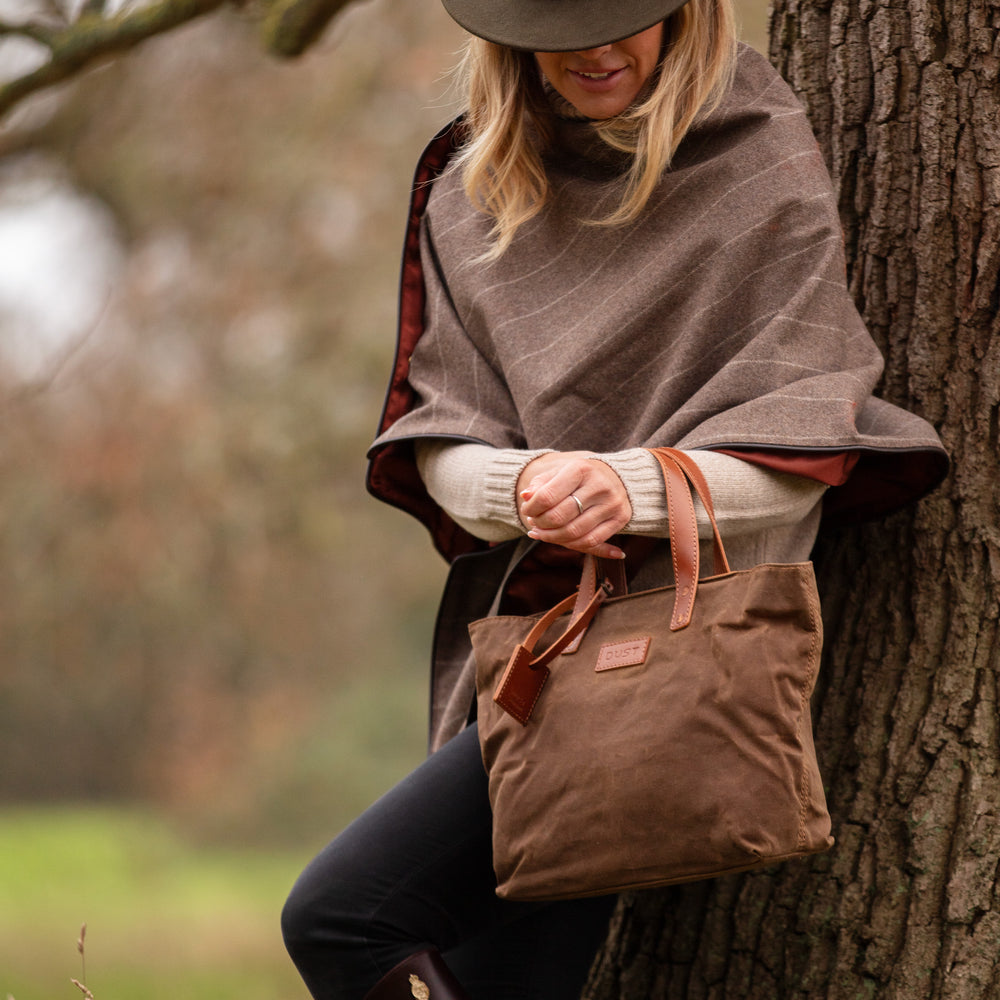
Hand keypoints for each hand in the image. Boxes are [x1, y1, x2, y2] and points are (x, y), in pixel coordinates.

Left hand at [516, 452, 631, 558]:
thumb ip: (540, 484)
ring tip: (542, 532)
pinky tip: (559, 540)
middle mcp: (599, 485)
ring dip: (552, 537)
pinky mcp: (620, 519)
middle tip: (534, 523)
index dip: (531, 508)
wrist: (614, 476)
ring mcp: (612, 503)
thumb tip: (525, 496)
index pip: (547, 496)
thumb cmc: (578, 476)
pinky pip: (591, 541)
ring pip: (574, 532)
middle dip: (541, 524)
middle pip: (559, 517)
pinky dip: (571, 544)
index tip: (527, 511)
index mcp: (581, 468)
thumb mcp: (558, 472)